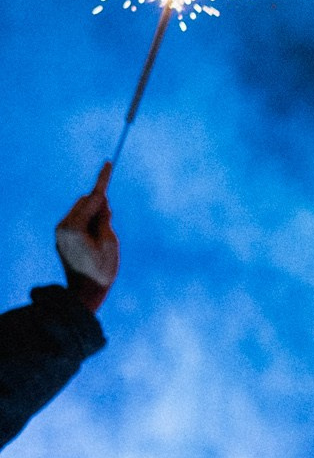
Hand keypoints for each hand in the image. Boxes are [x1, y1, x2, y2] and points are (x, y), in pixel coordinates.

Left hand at [54, 174, 117, 310]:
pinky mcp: (61, 238)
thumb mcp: (110, 242)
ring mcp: (60, 232)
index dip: (103, 180)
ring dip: (95, 217)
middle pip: (86, 202)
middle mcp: (63, 225)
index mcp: (74, 226)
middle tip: (109, 229)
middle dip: (100, 207)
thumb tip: (101, 203)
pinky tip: (93, 244)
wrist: (85, 295)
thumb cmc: (101, 271)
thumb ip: (105, 218)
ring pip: (82, 212)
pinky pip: (77, 222)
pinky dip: (88, 225)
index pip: (93, 197)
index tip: (108, 162)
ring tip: (100, 242)